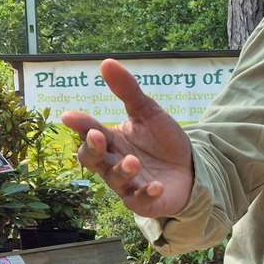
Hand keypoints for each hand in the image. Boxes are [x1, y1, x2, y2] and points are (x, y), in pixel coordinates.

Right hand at [62, 59, 194, 217]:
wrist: (193, 168)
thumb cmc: (164, 142)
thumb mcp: (149, 113)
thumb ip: (128, 91)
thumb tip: (106, 62)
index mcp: (111, 141)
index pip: (90, 131)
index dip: (81, 125)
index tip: (70, 116)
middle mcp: (113, 163)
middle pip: (92, 158)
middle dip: (92, 148)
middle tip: (97, 136)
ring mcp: (127, 184)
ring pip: (115, 180)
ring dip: (122, 170)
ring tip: (133, 161)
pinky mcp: (144, 202)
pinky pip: (140, 201)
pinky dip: (146, 194)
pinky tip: (155, 185)